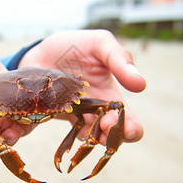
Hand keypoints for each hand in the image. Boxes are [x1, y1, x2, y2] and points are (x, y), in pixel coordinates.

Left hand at [18, 29, 145, 143]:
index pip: (129, 121)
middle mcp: (94, 111)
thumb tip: (140, 84)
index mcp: (110, 96)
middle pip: (108, 135)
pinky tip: (65, 122)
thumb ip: (119, 59)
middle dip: (110, 135)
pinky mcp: (53, 117)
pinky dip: (64, 133)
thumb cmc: (75, 45)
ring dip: (90, 138)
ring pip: (86, 137)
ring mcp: (73, 115)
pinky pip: (62, 131)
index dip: (131, 130)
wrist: (41, 50)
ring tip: (87, 132)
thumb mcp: (100, 44)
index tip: (126, 129)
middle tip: (104, 125)